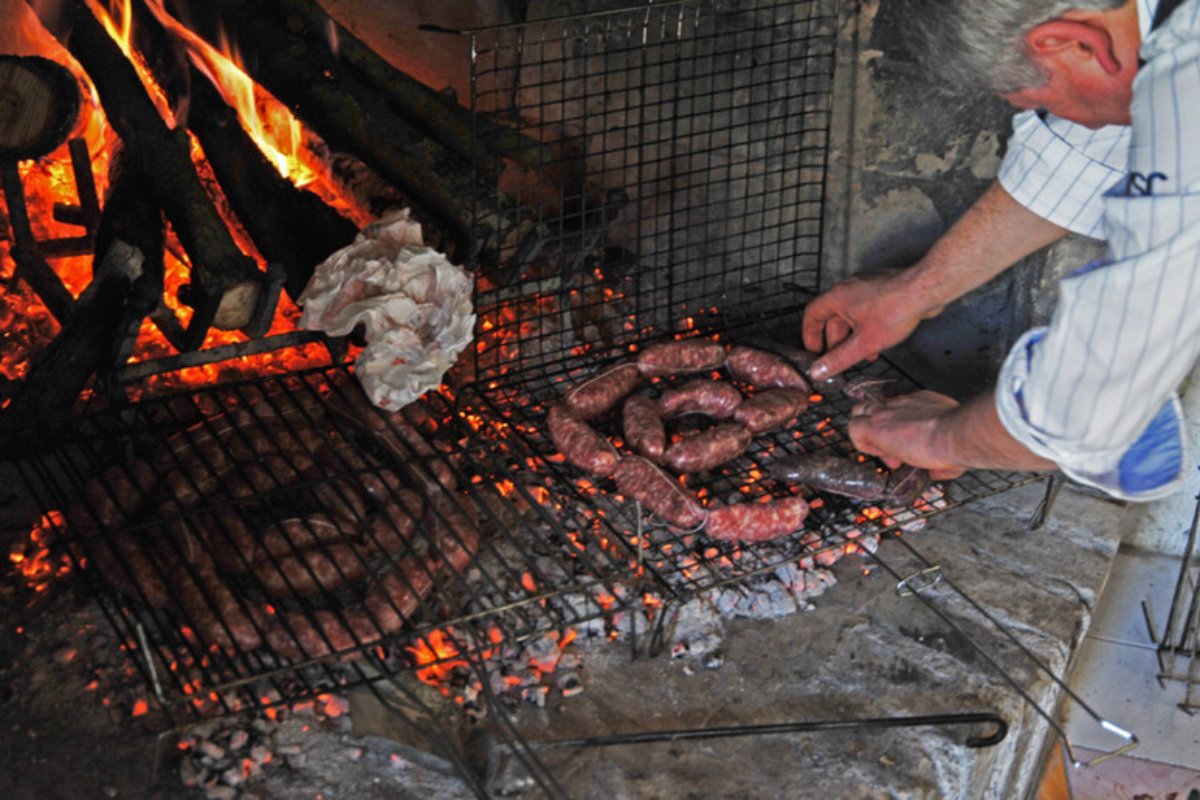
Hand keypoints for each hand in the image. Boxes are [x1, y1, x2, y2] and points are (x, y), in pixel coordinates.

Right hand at [801, 271, 942, 380]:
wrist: (925, 291)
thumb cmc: (895, 310)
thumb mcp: (863, 343)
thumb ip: (839, 359)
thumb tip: (819, 371)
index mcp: (837, 297)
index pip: (812, 314)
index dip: (810, 335)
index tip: (814, 351)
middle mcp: (849, 288)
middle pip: (833, 317)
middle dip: (836, 341)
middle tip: (840, 359)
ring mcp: (866, 286)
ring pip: (852, 315)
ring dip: (854, 337)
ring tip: (863, 356)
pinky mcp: (883, 289)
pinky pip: (867, 310)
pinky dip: (867, 327)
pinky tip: (879, 342)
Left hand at [848, 390, 965, 480]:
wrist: (953, 436)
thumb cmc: (958, 441)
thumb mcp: (953, 448)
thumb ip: (942, 460)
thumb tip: (937, 472)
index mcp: (921, 404)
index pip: (900, 410)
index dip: (901, 429)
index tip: (909, 448)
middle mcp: (900, 404)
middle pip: (878, 408)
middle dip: (881, 428)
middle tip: (896, 451)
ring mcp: (885, 413)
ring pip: (862, 412)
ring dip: (868, 432)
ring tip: (885, 451)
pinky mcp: (874, 426)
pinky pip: (854, 429)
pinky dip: (860, 442)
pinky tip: (877, 454)